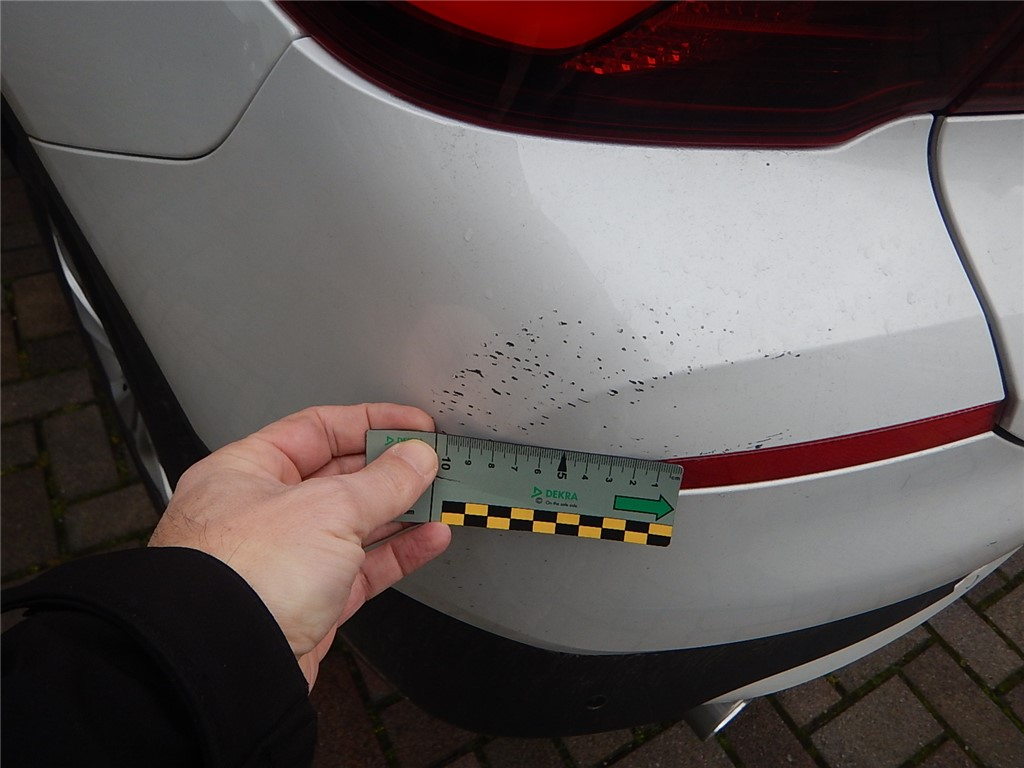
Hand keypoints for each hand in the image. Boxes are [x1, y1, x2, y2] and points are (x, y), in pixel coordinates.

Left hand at [148, 404, 450, 688]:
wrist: (227, 664)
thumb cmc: (242, 578)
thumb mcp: (328, 509)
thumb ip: (382, 481)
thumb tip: (415, 458)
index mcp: (245, 471)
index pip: (316, 429)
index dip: (370, 423)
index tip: (413, 426)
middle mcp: (260, 513)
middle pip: (338, 477)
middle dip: (390, 470)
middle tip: (432, 464)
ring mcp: (284, 560)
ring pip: (354, 525)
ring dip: (400, 512)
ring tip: (441, 499)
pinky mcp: (307, 603)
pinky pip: (361, 568)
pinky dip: (397, 553)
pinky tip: (429, 539)